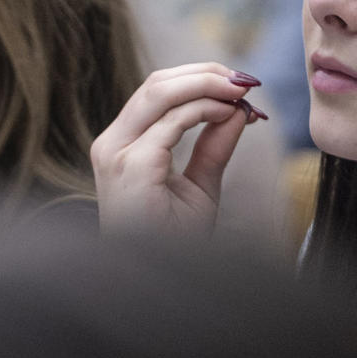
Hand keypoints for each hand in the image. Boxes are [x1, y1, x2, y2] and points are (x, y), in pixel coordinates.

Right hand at [90, 63, 270, 234]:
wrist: (160, 283)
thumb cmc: (173, 242)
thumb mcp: (201, 184)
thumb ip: (214, 145)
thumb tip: (239, 108)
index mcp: (121, 146)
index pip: (155, 93)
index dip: (198, 79)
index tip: (240, 85)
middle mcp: (111, 145)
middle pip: (156, 84)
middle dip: (205, 74)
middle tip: (245, 80)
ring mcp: (116, 155)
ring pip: (160, 92)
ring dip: (207, 84)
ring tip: (242, 91)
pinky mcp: (132, 167)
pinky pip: (173, 122)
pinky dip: (206, 110)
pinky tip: (231, 114)